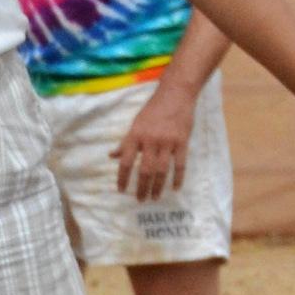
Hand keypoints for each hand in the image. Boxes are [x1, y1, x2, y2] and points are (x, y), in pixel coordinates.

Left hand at [113, 87, 195, 202]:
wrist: (175, 94)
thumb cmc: (153, 109)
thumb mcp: (136, 123)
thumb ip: (126, 142)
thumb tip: (112, 156)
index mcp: (135, 135)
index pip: (125, 161)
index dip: (122, 178)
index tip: (121, 190)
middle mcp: (150, 140)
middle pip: (144, 170)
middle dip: (141, 187)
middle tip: (140, 200)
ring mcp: (167, 142)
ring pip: (161, 170)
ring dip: (157, 186)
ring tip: (154, 197)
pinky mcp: (182, 142)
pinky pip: (179, 164)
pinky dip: (177, 178)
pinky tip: (175, 188)